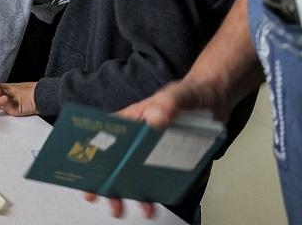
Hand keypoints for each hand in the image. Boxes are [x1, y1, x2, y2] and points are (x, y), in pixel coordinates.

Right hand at [82, 79, 228, 218]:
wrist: (215, 100)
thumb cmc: (189, 93)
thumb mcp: (178, 94)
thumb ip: (168, 103)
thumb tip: (156, 119)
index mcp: (130, 121)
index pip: (103, 138)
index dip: (91, 156)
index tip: (86, 175)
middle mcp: (138, 139)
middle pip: (117, 163)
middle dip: (110, 186)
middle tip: (110, 201)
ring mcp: (155, 153)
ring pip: (139, 176)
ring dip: (137, 195)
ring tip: (144, 209)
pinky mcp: (172, 162)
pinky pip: (165, 180)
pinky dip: (163, 193)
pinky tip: (166, 198)